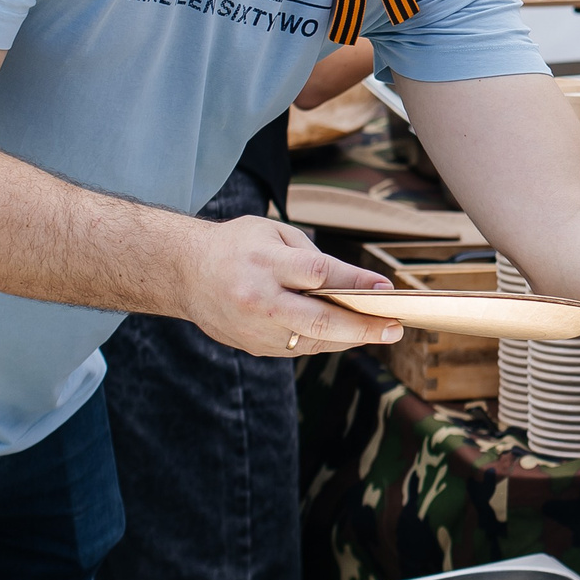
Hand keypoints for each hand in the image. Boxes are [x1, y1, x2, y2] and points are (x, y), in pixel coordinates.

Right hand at [174, 215, 406, 357]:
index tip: (386, 289)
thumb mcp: (274, 232)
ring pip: (311, 341)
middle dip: (362, 327)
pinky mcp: (252, 346)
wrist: (184, 272)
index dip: (356, 283)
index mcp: (264, 262)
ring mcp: (254, 328)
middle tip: (395, 329)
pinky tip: (345, 334)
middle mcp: (259, 299)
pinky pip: (297, 347)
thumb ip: (313, 257)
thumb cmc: (237, 245)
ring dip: (349, 338)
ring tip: (380, 331)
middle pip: (318, 320)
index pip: (319, 274)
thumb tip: (355, 285)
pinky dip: (324, 340)